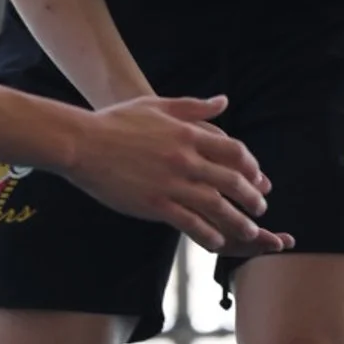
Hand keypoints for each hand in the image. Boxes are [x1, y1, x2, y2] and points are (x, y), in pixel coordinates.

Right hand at [70, 93, 294, 256]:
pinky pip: (190, 223)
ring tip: (249, 232)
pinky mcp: (155, 204)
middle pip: (231, 181)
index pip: (233, 151)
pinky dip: (208, 233)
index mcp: (187, 134)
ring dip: (237, 221)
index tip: (258, 178)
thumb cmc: (116, 122)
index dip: (251, 167)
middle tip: (261, 209)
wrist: (82, 144)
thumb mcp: (157, 105)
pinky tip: (217, 241)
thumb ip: (193, 107)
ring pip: (216, 206)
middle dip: (252, 197)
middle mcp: (185, 159)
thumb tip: (224, 102)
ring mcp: (171, 183)